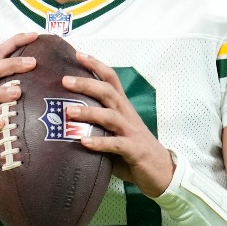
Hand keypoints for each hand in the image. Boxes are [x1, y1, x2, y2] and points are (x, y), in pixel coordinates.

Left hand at [63, 51, 174, 197]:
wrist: (162, 171)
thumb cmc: (133, 150)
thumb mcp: (115, 132)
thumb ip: (96, 124)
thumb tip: (64, 120)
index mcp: (123, 107)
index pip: (111, 79)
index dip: (96, 65)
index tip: (78, 54)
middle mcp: (127, 115)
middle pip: (108, 92)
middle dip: (87, 84)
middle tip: (65, 80)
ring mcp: (131, 132)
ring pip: (110, 116)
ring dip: (89, 113)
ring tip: (69, 112)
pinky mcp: (134, 150)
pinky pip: (116, 144)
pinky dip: (99, 143)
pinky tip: (83, 142)